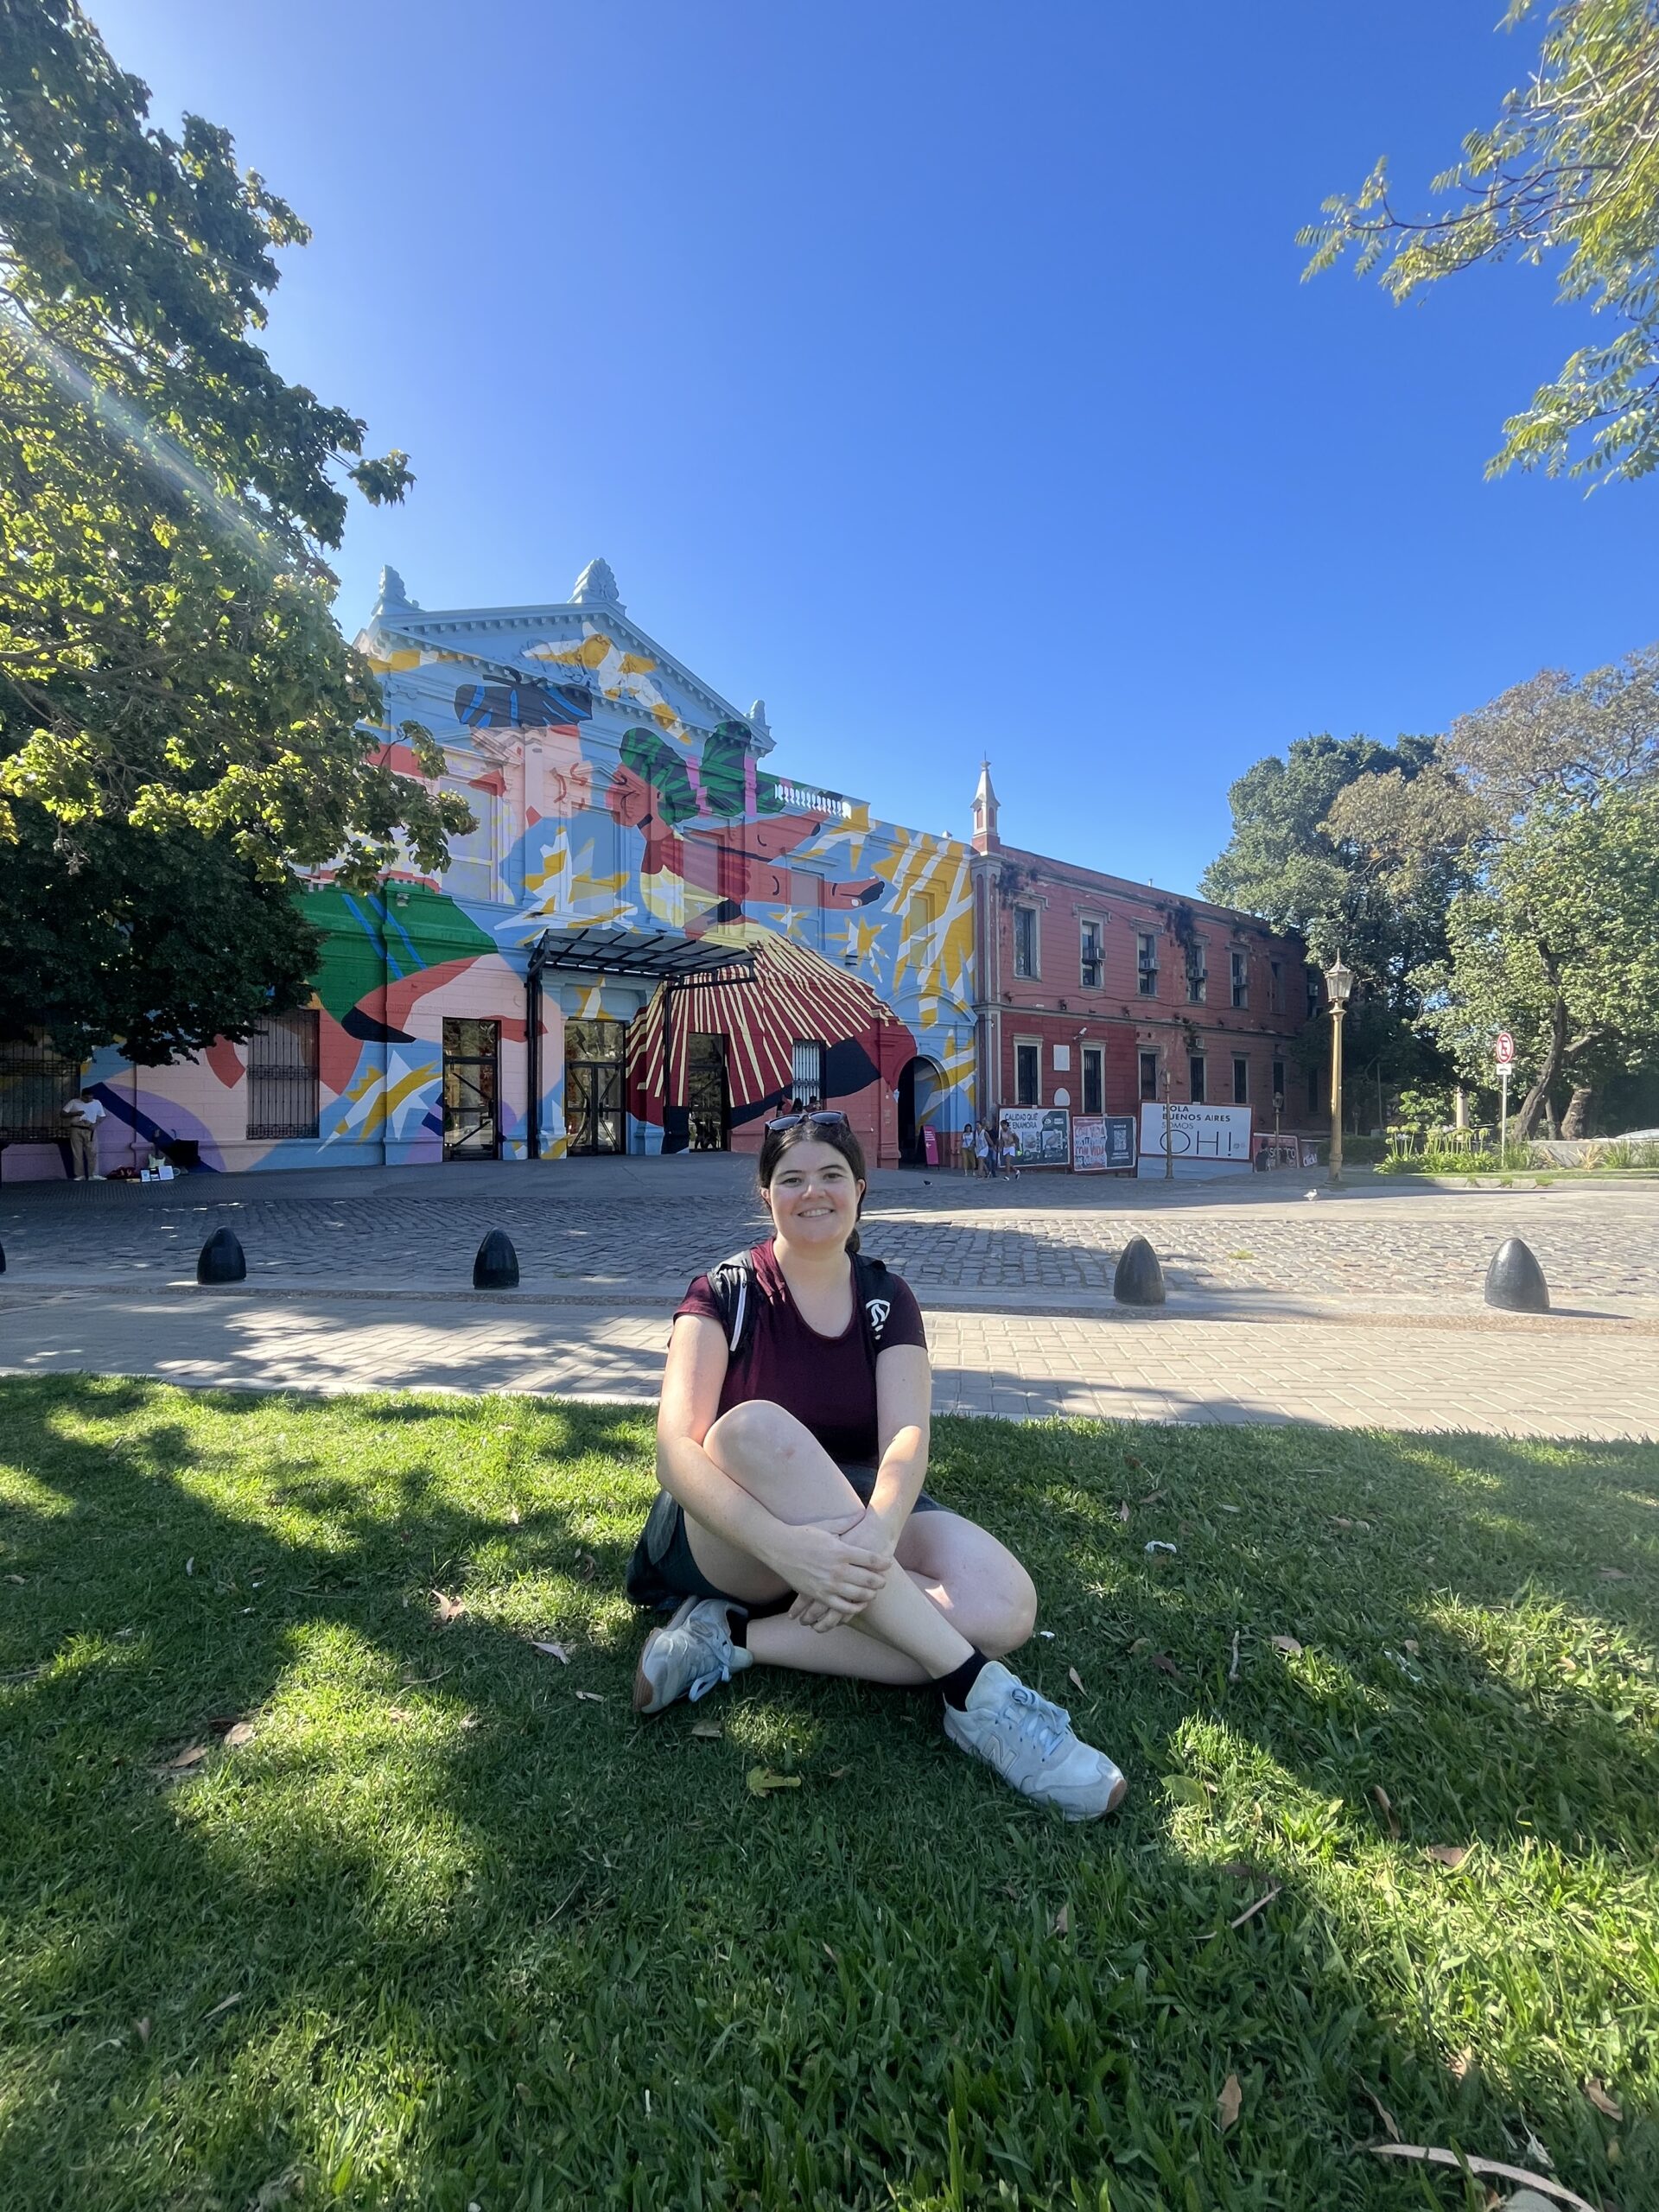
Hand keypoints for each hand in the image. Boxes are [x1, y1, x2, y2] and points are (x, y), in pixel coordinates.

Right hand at [768, 1513, 890, 1628]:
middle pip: (869, 1579)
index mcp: (841, 1551)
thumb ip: (847, 1523)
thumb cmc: (804, 1535)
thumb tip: (862, 1513)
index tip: (887, 1563)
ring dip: (870, 1595)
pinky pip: (842, 1608)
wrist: (779, 1547)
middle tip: (883, 1581)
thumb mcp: (827, 1526)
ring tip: (873, 1592)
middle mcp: (837, 1569)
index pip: (871, 1559)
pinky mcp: (819, 1595)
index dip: (883, 1563)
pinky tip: (858, 1604)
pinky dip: (854, 1608)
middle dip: (880, 1581)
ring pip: (858, 1596)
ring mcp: (828, 1584)